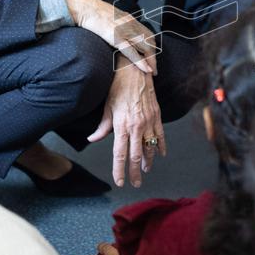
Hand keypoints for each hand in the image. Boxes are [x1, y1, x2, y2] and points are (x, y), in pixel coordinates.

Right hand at [66, 0, 156, 73]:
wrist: (84, 7)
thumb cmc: (94, 12)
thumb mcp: (112, 17)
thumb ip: (120, 24)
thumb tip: (122, 34)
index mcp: (130, 20)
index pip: (148, 34)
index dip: (153, 47)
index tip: (153, 58)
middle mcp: (131, 24)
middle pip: (150, 42)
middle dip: (154, 56)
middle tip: (155, 69)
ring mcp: (125, 31)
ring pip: (145, 47)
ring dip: (151, 61)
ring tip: (152, 71)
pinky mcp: (116, 37)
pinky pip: (132, 52)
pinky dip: (141, 61)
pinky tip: (146, 69)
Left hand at [87, 65, 164, 186]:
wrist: (134, 71)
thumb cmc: (118, 87)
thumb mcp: (107, 107)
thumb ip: (102, 127)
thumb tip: (93, 138)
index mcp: (121, 126)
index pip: (120, 154)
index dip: (120, 170)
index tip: (120, 182)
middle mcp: (136, 126)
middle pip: (136, 155)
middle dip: (135, 172)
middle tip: (135, 183)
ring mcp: (148, 121)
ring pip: (150, 147)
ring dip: (148, 160)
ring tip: (146, 169)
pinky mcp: (157, 115)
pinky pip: (161, 135)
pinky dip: (161, 146)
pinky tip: (160, 154)